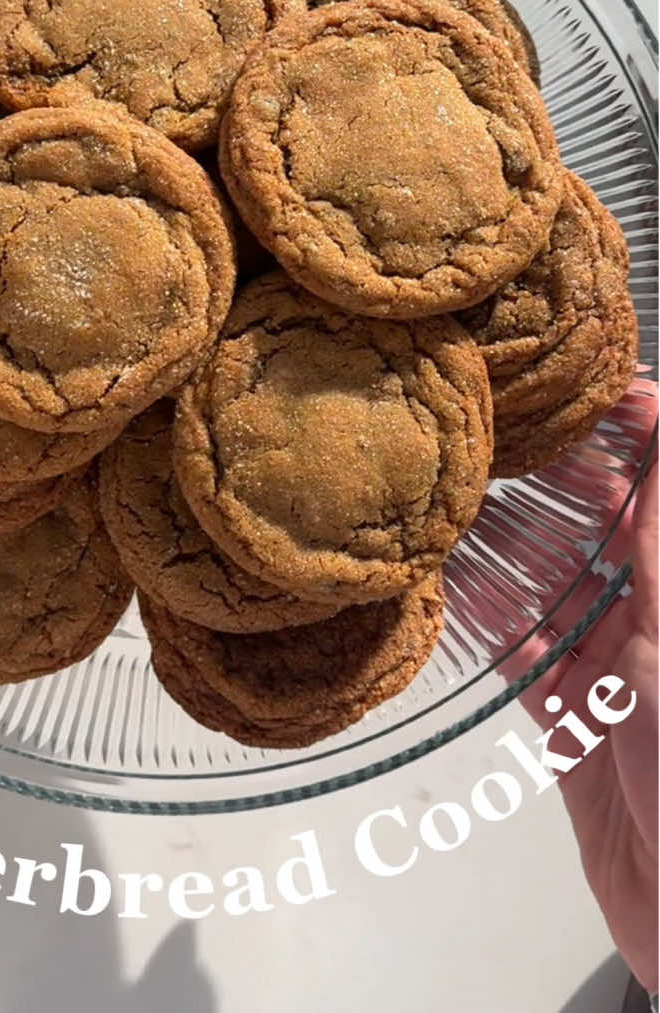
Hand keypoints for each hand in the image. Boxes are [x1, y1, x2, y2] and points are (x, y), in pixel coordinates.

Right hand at [502, 382, 657, 991]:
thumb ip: (658, 543)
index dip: (633, 419)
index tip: (580, 379)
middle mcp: (650, 609)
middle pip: (602, 518)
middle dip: (552, 474)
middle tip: (490, 429)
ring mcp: (611, 658)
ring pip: (551, 576)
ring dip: (505, 543)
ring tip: (453, 496)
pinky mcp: (570, 707)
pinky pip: (520, 647)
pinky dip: (486, 620)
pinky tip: (448, 590)